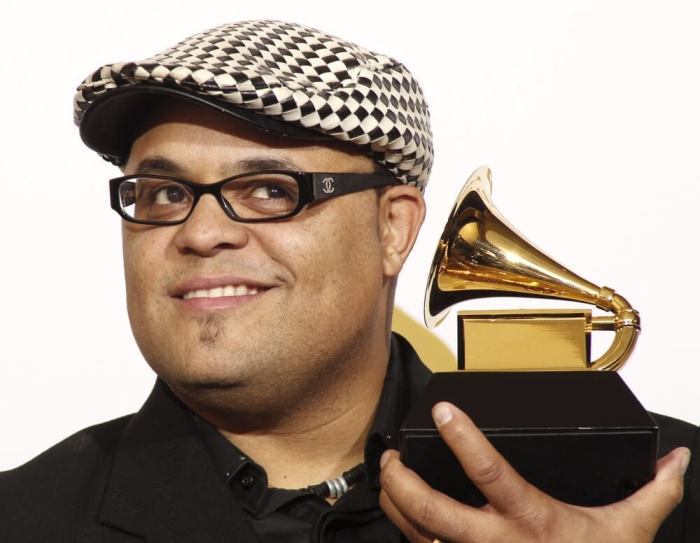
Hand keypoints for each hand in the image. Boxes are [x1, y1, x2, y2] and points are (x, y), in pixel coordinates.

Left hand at [380, 402, 689, 542]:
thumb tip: (675, 461)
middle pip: (434, 512)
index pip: (490, 474)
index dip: (464, 441)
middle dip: (403, 484)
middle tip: (392, 457)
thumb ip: (653, 493)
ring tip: (388, 478)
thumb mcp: (628, 531)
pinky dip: (409, 534)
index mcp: (531, 521)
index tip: (443, 411)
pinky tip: (403, 515)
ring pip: (419, 536)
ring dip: (396, 506)